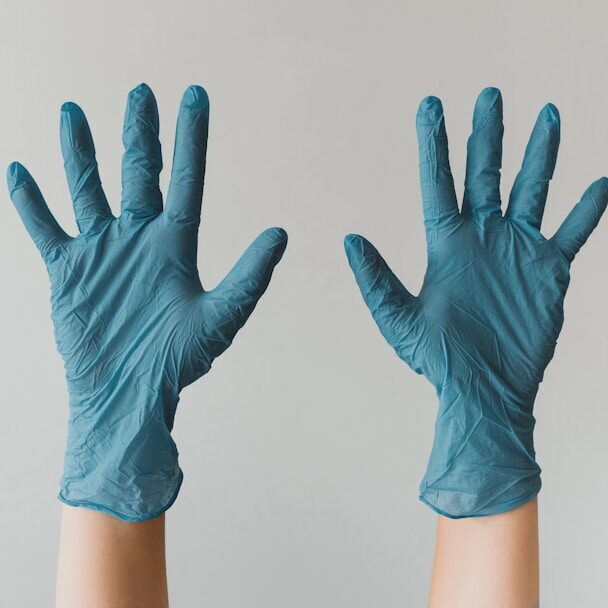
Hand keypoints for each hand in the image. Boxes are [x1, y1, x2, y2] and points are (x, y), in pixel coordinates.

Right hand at [8, 83, 287, 520]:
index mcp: (176, 245)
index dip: (192, 139)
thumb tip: (282, 232)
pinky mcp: (68, 271)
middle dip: (139, 133)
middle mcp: (139, 239)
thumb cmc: (178, 362)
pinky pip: (45, 228)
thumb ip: (250, 276)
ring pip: (88, 189)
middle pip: (139, 173)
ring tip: (73, 112)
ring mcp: (102, 251)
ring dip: (80, 153)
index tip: (196, 96)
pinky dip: (31, 202)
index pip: (187, 179)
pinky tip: (18, 170)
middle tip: (141, 92)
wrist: (129, 394)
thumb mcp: (221, 317)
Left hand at [345, 87, 606, 516]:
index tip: (431, 106)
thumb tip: (349, 238)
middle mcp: (481, 239)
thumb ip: (375, 279)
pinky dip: (585, 210)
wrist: (483, 389)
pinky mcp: (548, 271)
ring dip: (539, 155)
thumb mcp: (398, 320)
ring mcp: (516, 251)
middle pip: (484, 174)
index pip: (438, 183)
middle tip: (489, 94)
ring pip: (530, 191)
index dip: (434, 145)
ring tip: (546, 115)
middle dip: (487, 135)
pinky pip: (572, 233)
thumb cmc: (437, 361)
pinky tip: (599, 183)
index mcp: (446, 245)